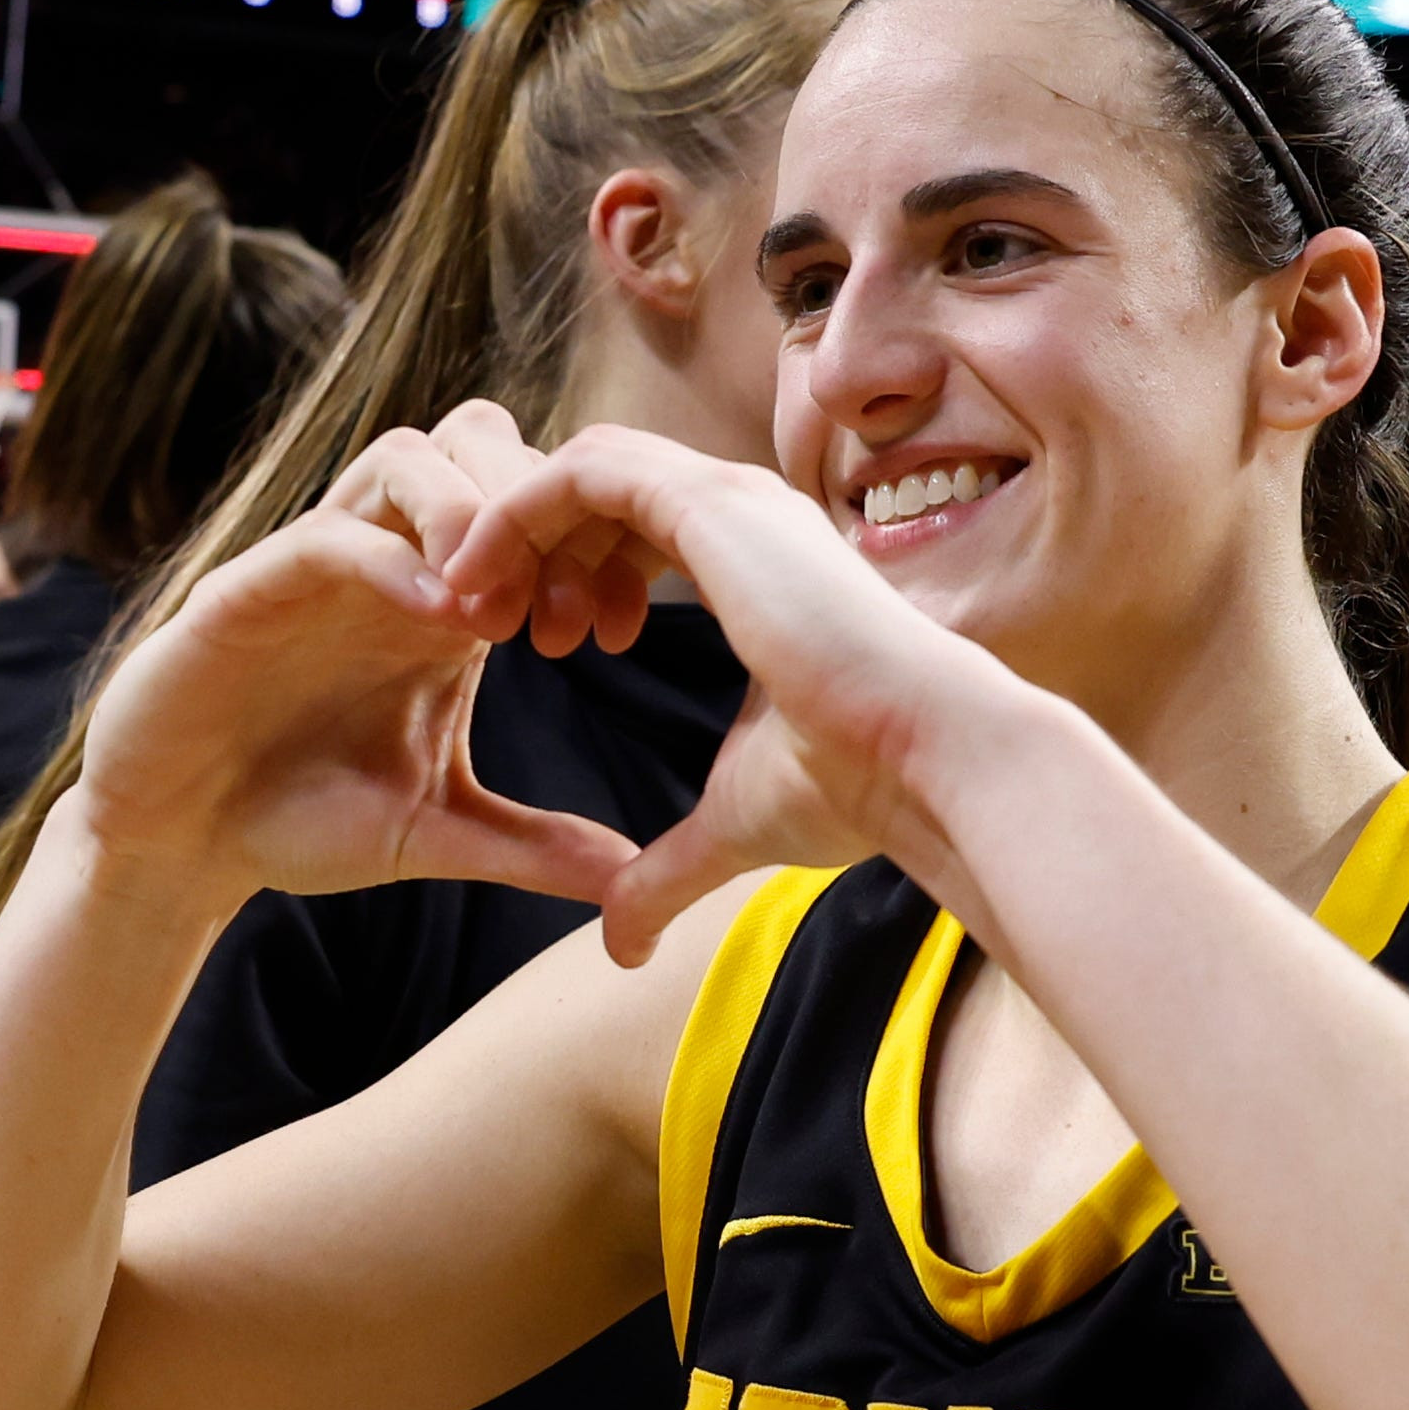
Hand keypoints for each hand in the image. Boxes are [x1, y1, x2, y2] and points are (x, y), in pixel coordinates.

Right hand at [62, 402, 646, 914]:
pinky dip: (392, 558)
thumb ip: (532, 848)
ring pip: (407, 455)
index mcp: (445, 598)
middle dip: (539, 508)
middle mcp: (389, 562)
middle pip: (482, 441)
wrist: (179, 848)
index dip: (589, 543)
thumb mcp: (437, 833)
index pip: (533, 501)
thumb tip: (631, 882)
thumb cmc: (300, 823)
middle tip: (559, 615)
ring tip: (500, 607)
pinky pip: (329, 533)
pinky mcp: (247, 590)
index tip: (615, 631)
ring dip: (471, 510)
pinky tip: (442, 618)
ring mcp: (317, 565)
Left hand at [445, 423, 1036, 965]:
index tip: (549, 648)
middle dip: (541, 546)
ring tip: (480, 608)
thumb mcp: (735, 824)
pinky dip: (516, 513)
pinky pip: (577, 469)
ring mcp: (730, 496)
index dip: (584, 574)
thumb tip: (621, 945)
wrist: (928, 762)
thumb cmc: (862, 787)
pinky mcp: (707, 500)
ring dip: (518, 526)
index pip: (647, 526)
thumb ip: (667, 869)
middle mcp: (748, 515)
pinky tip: (484, 585)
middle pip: (607, 486)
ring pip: (584, 464)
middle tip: (498, 625)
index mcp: (763, 566)